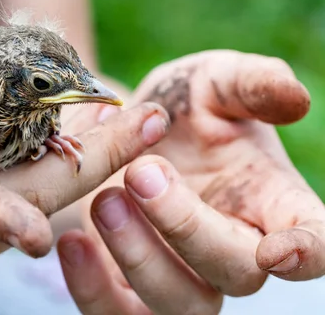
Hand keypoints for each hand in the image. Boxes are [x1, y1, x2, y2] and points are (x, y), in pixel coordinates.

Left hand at [56, 50, 320, 313]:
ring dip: (139, 257)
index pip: (313, 240)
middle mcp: (233, 249)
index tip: (279, 249)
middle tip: (141, 173)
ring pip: (178, 304)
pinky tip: (72, 243)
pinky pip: (115, 314)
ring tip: (104, 199)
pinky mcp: (126, 287)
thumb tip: (297, 99)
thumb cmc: (181, 105)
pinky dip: (92, 288)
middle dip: (186, 227)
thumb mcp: (212, 81)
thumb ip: (251, 84)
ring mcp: (180, 275)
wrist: (120, 126)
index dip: (308, 252)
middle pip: (234, 273)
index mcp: (271, 202)